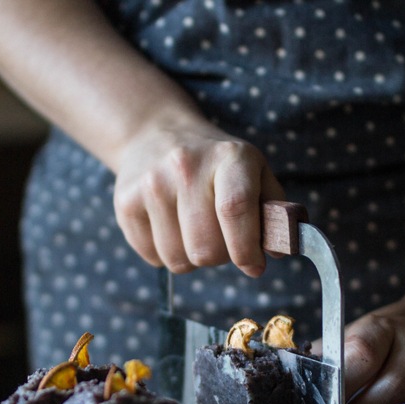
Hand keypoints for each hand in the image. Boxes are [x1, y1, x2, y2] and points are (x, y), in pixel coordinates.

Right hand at [112, 121, 285, 276]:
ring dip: (191, 258)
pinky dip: (166, 255)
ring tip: (194, 231)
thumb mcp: (254, 171)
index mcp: (228, 157)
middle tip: (221, 241)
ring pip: (178, 259)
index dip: (246, 249)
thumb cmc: (216, 163)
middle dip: (219, 257)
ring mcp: (151, 185)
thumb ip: (272, 210)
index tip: (253, 266)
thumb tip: (279, 250)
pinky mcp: (125, 204)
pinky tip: (170, 228)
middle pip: (206, 247)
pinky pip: (152, 258)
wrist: (155, 134)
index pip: (236, 210)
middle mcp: (185, 167)